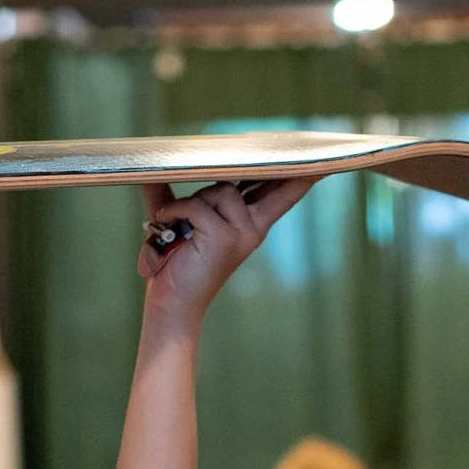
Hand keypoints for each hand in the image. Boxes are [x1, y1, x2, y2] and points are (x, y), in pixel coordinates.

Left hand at [136, 178, 313, 321]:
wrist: (173, 303)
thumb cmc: (176, 264)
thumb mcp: (180, 223)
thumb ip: (174, 197)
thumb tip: (151, 170)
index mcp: (251, 225)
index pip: (282, 195)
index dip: (300, 177)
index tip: (317, 165)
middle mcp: (253, 228)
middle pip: (261, 180)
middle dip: (260, 168)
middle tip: (237, 183)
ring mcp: (242, 232)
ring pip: (220, 190)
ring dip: (192, 202)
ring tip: (176, 223)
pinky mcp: (224, 236)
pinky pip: (196, 204)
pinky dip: (174, 211)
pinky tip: (165, 224)